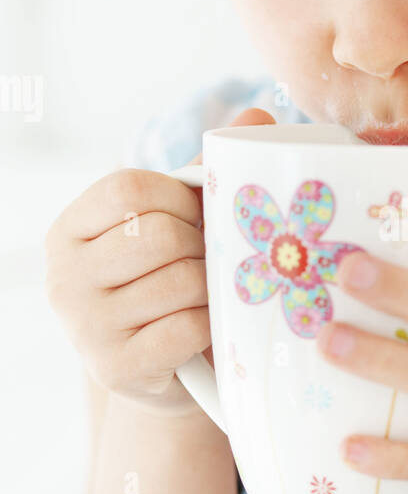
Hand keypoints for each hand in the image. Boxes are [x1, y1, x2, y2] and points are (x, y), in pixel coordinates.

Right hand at [44, 107, 274, 416]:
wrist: (169, 376)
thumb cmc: (174, 287)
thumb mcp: (178, 227)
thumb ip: (207, 174)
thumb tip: (258, 117)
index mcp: (69, 230)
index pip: (128, 188)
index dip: (179, 198)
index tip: (195, 218)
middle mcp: (63, 276)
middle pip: (158, 234)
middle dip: (202, 247)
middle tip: (210, 263)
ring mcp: (84, 326)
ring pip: (179, 281)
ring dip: (212, 288)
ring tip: (212, 296)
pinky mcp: (115, 368)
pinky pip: (186, 328)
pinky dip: (210, 326)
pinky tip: (208, 330)